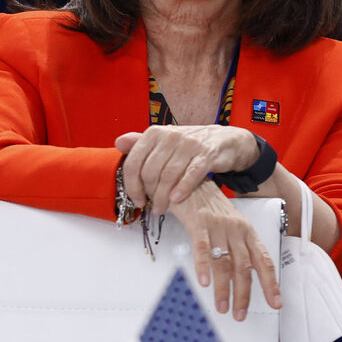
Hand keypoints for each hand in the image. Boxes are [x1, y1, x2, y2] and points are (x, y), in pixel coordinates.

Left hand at [115, 125, 260, 207]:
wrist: (223, 140)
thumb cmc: (188, 146)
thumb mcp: (163, 142)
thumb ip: (140, 144)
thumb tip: (118, 143)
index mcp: (154, 133)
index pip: (133, 163)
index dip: (132, 186)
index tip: (136, 200)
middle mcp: (169, 136)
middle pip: (150, 172)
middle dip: (149, 194)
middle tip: (152, 206)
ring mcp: (189, 143)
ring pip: (168, 176)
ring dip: (163, 197)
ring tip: (163, 208)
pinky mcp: (206, 153)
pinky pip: (191, 174)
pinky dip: (182, 189)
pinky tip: (176, 200)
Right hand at [165, 182, 281, 320]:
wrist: (189, 178)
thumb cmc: (206, 204)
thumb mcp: (227, 224)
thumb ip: (232, 246)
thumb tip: (234, 275)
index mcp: (247, 231)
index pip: (264, 260)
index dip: (270, 283)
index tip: (275, 302)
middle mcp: (236, 229)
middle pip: (245, 267)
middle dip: (244, 294)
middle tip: (240, 313)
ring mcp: (218, 226)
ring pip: (225, 262)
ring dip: (224, 288)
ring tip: (222, 307)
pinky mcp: (199, 223)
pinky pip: (203, 249)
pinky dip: (204, 267)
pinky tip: (204, 282)